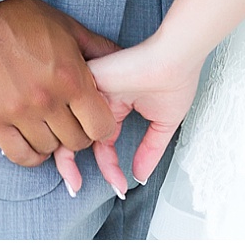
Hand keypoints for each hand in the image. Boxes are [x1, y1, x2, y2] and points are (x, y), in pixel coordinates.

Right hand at [0, 0, 118, 167]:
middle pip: (76, 142)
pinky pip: (20, 155)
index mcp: (70, 76)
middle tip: (71, 118)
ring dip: (53, 140)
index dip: (102, 125)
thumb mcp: (69, 28)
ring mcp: (19, 111)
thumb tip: (124, 59)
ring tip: (49, 122)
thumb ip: (99, 49)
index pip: (101, 126)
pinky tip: (32, 138)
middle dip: (78, 133)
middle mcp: (47, 99)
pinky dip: (30, 153)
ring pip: (49, 150)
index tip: (94, 118)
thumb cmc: (27, 19)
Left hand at [52, 35, 201, 197]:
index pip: (103, 142)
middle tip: (76, 187)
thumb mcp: (163, 124)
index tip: (120, 187)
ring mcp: (93, 90)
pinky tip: (80, 150)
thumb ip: (150, 150)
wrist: (177, 57)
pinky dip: (69, 132)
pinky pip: (67, 107)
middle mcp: (100, 99)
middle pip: (77, 136)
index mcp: (116, 107)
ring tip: (74, 180)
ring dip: (67, 156)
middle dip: (73, 166)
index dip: (109, 168)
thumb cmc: (176, 78)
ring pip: (67, 125)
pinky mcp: (88, 80)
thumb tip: (140, 176)